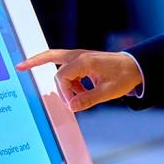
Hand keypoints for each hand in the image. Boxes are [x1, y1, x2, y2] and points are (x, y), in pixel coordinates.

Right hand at [16, 49, 142, 111]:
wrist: (136, 67)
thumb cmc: (124, 76)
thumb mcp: (108, 92)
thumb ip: (88, 100)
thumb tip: (71, 107)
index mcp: (84, 61)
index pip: (62, 77)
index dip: (65, 93)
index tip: (73, 104)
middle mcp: (80, 56)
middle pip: (52, 60)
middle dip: (43, 70)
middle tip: (28, 73)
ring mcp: (81, 57)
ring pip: (60, 68)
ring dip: (65, 85)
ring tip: (78, 98)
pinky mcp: (83, 62)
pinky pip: (69, 71)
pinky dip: (71, 83)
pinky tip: (80, 93)